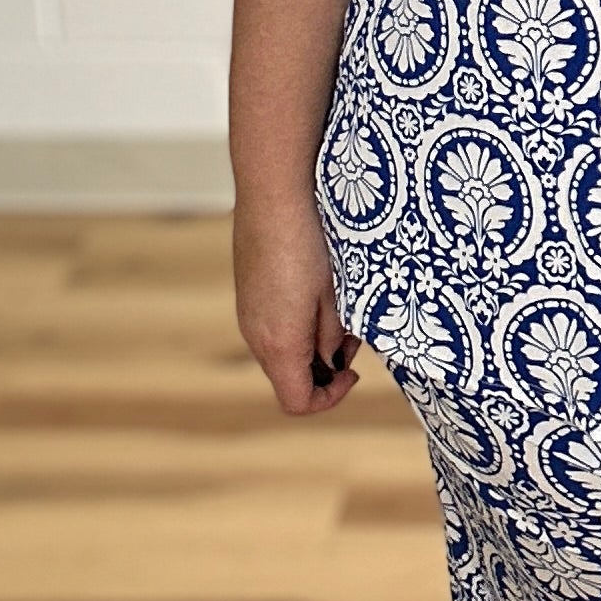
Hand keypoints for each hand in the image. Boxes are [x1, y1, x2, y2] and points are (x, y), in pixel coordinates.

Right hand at [233, 192, 361, 416]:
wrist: (273, 198)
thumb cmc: (308, 245)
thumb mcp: (333, 297)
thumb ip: (331, 337)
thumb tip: (330, 360)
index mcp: (280, 344)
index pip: (298, 402)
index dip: (330, 398)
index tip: (352, 371)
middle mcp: (256, 337)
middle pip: (289, 379)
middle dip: (324, 369)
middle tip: (351, 337)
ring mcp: (248, 316)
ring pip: (280, 353)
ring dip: (310, 346)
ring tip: (337, 312)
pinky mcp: (247, 297)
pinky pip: (271, 329)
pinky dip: (295, 327)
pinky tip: (314, 296)